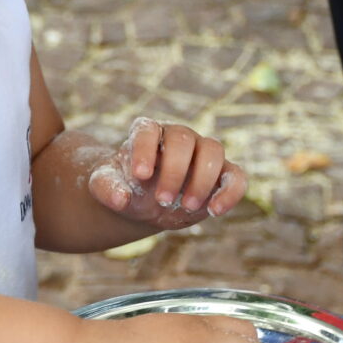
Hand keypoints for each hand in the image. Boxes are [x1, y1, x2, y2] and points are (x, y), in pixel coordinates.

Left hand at [86, 116, 245, 228]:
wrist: (145, 203)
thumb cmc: (126, 188)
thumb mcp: (106, 188)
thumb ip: (107, 189)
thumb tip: (120, 198)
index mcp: (147, 133)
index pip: (148, 130)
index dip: (145, 149)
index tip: (140, 176)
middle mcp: (178, 137)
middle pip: (184, 138)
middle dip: (175, 170)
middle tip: (162, 200)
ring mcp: (202, 153)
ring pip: (214, 150)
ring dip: (203, 179)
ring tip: (188, 206)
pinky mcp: (221, 176)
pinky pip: (236, 176)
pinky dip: (231, 192)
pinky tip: (215, 212)